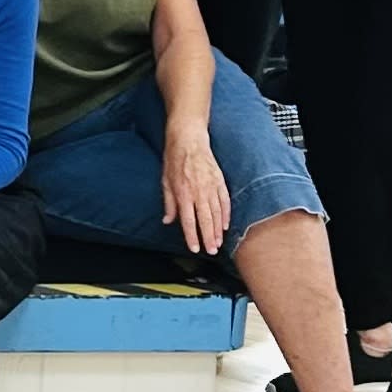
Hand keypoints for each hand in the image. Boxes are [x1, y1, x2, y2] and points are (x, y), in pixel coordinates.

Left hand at [161, 124, 231, 255]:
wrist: (189, 139)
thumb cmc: (174, 159)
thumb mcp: (165, 181)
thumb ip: (169, 203)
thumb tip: (168, 221)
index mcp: (183, 192)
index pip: (189, 220)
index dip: (192, 236)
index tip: (195, 248)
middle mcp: (199, 191)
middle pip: (206, 220)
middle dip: (209, 238)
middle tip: (211, 251)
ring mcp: (212, 187)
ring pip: (217, 213)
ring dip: (218, 230)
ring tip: (218, 243)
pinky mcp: (220, 181)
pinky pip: (225, 202)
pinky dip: (226, 215)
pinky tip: (225, 225)